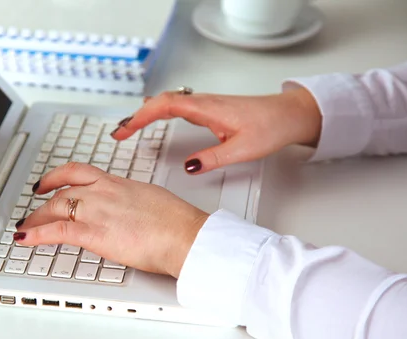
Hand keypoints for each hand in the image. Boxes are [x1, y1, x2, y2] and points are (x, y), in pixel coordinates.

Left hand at [13, 163, 208, 278]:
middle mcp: (103, 192)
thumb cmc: (176, 222)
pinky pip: (55, 230)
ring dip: (35, 219)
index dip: (56, 176)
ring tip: (25, 228)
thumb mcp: (150, 200)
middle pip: (61, 192)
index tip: (47, 182)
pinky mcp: (93, 232)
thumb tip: (126, 210)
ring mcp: (96, 210)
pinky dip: (35, 233)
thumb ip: (131, 202)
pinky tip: (24, 238)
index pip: (78, 173)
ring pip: (54, 208)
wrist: (183, 235)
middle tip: (32, 212)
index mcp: (117, 183)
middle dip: (42, 204)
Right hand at [111, 87, 321, 173]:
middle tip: (118, 133)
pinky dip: (158, 111)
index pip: (164, 106)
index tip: (125, 130)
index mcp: (207, 109)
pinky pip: (176, 105)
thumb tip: (188, 168)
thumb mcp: (242, 149)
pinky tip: (154, 117)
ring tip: (128, 128)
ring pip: (167, 102)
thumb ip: (213, 158)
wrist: (288, 114)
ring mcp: (205, 104)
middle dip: (136, 116)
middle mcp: (203, 103)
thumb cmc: (270, 126)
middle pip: (160, 102)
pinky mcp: (208, 109)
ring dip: (145, 112)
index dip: (141, 117)